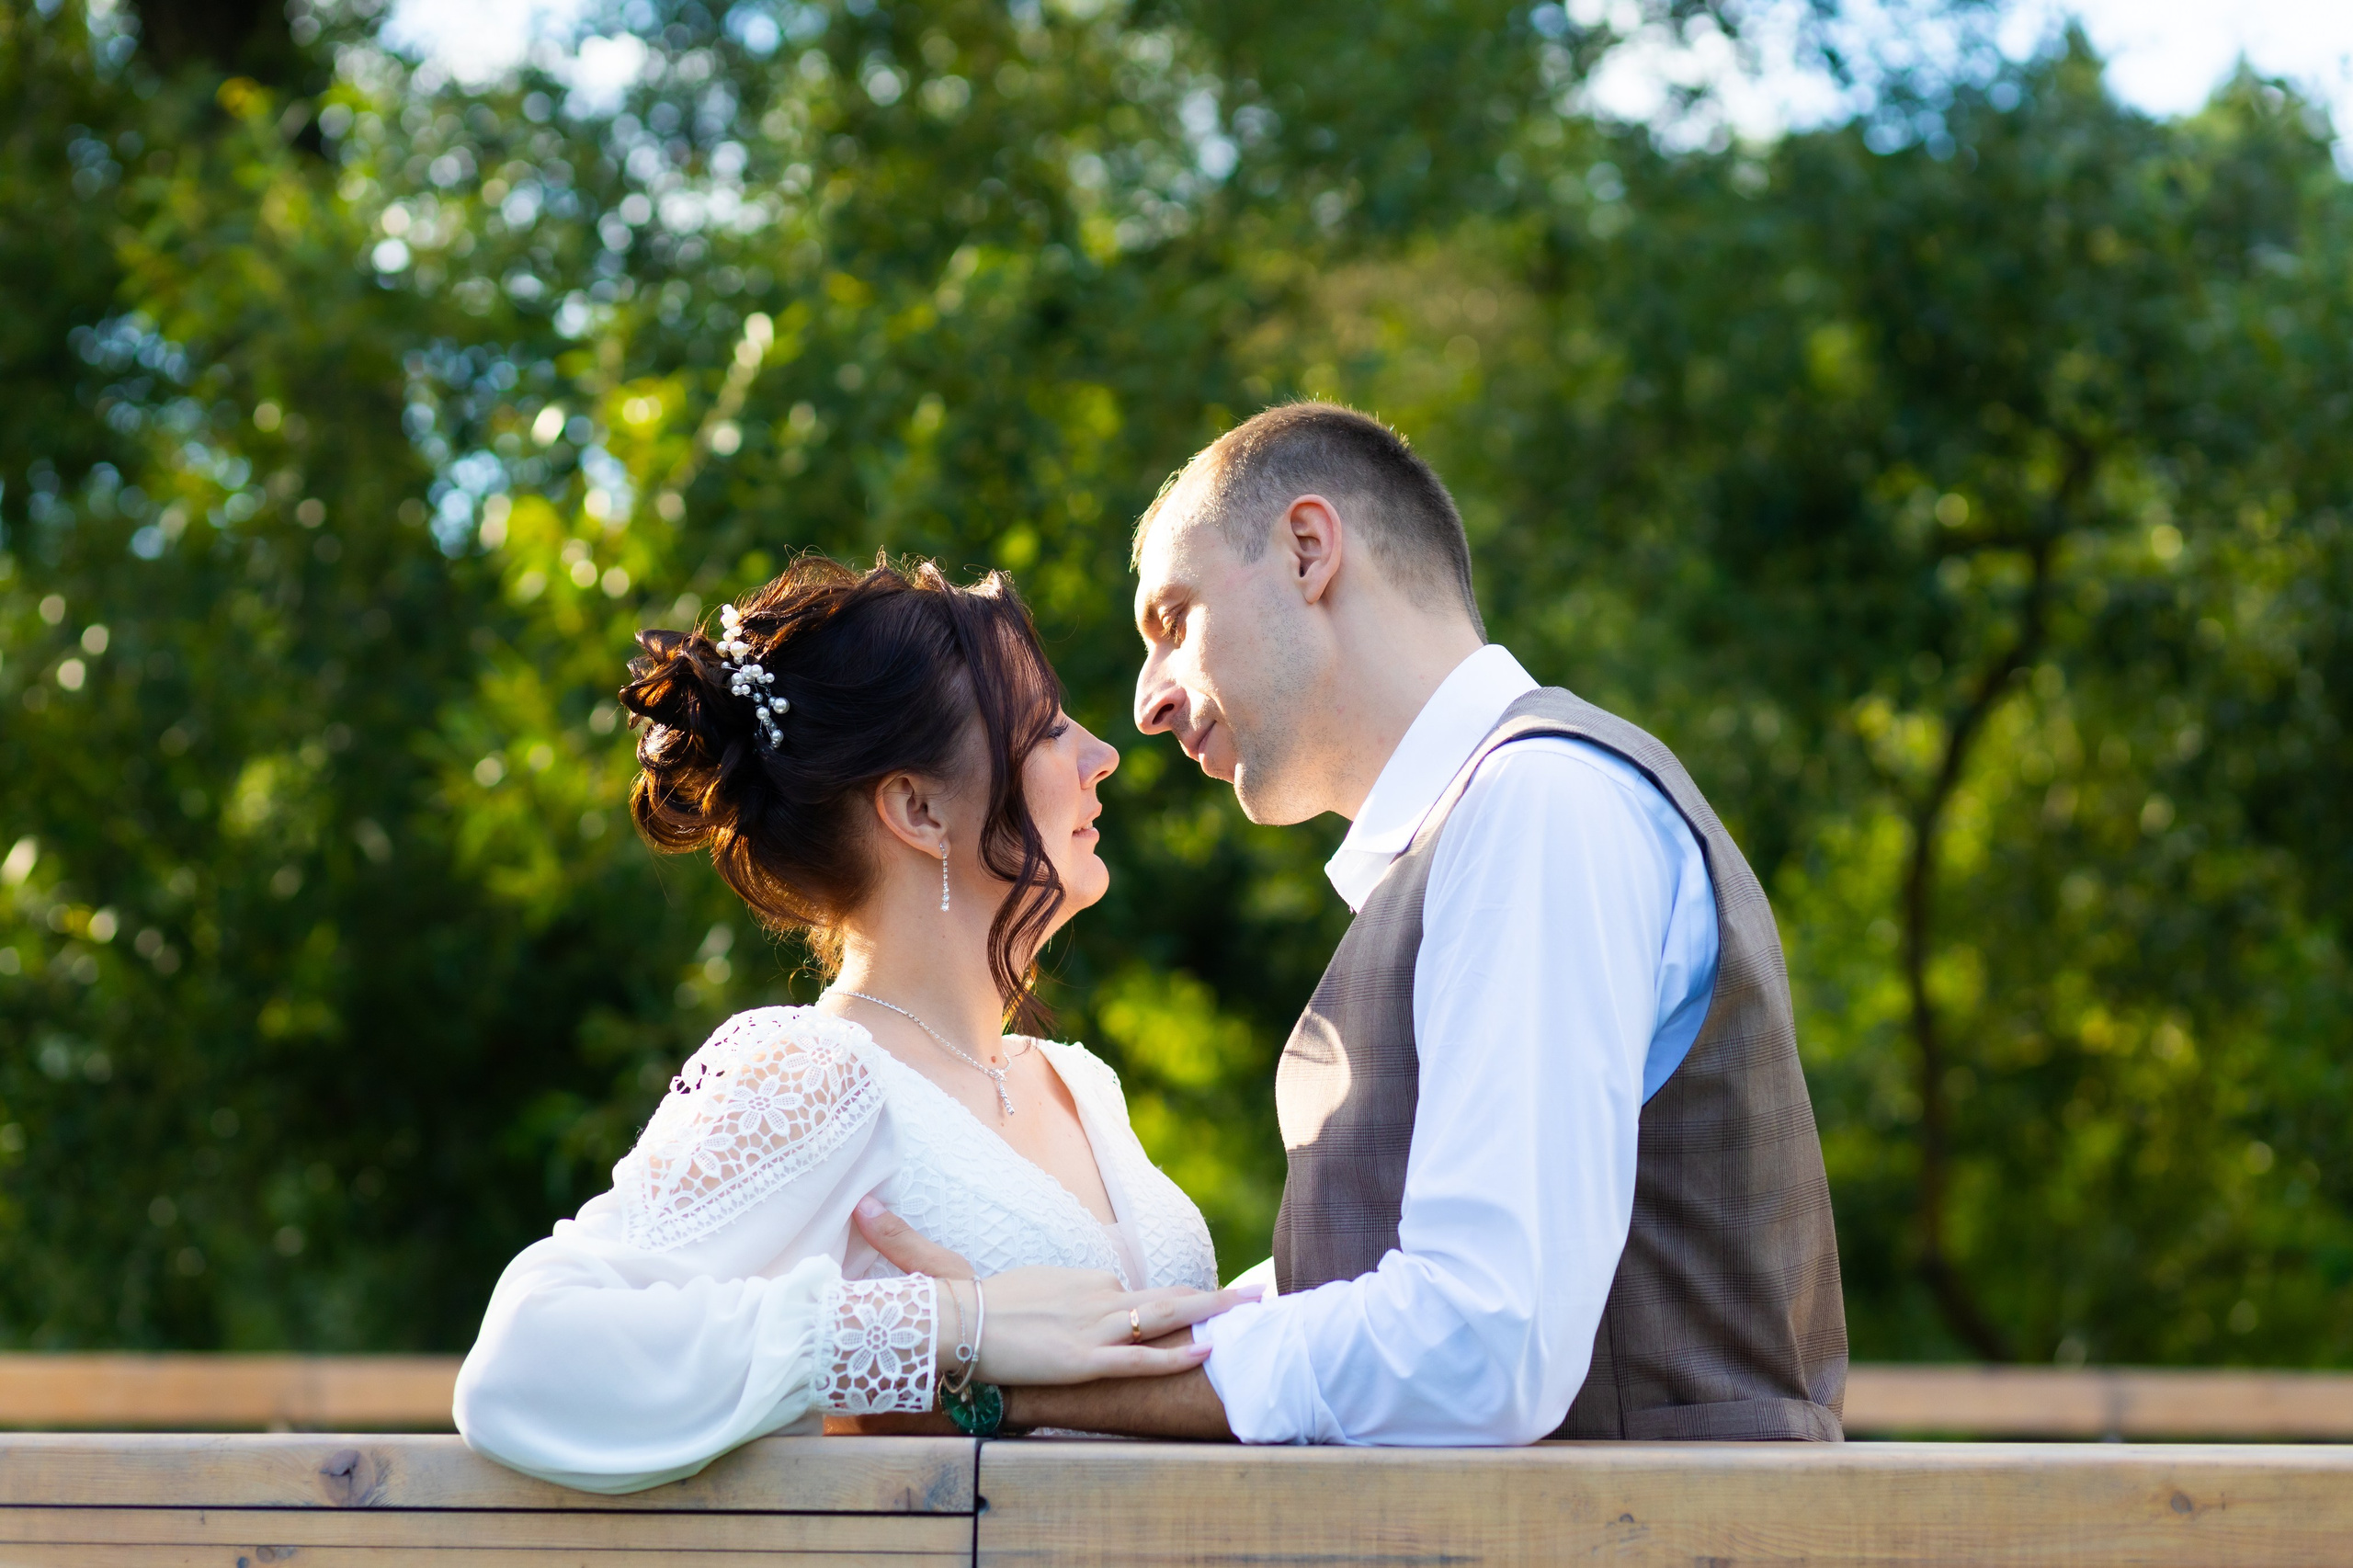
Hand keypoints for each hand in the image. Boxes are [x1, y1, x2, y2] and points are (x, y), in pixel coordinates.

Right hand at [855, 1195, 1260, 1385]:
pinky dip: (1174, 1354)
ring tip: (1252, 1313)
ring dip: (1209, 1317)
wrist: (940, 1324)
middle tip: (1253, 1297)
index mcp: (1069, 1279)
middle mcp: (1088, 1297)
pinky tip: (1208, 1350)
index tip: (1188, 1302)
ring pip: (1161, 1320)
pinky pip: (1139, 1359)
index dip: (1151, 1300)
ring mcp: (1089, 1329)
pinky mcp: (1084, 1359)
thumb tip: (863, 1203)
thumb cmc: (946, 1302)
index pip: (1121, 1290)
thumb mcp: (945, 1271)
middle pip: (1158, 1296)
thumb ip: (919, 1243)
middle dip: (1208, 1297)